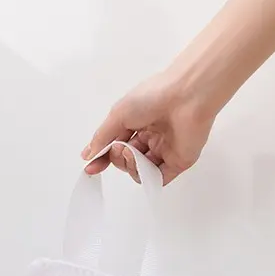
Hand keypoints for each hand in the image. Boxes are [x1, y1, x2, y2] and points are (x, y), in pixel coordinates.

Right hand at [81, 71, 217, 185]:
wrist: (186, 96)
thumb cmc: (154, 96)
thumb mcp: (117, 114)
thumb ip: (101, 137)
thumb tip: (88, 155)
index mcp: (138, 124)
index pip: (116, 147)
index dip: (103, 157)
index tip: (91, 167)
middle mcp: (152, 138)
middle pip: (126, 161)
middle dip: (117, 158)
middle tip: (120, 147)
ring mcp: (165, 151)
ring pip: (138, 171)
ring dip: (130, 165)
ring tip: (132, 151)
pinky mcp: (177, 162)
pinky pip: (157, 179)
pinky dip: (146, 177)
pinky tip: (144, 164)